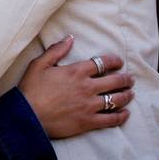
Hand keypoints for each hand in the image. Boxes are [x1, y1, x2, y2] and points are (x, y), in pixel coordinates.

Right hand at [18, 35, 134, 138]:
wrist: (27, 116)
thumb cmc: (31, 89)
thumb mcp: (39, 64)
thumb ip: (56, 50)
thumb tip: (70, 38)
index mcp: (76, 71)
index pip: (102, 63)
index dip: (114, 61)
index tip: (119, 62)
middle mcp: (87, 87)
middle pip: (114, 81)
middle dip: (125, 79)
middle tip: (130, 79)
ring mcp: (90, 105)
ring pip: (116, 99)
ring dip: (126, 96)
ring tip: (131, 93)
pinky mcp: (88, 122)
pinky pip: (111, 119)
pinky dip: (121, 116)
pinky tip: (125, 114)